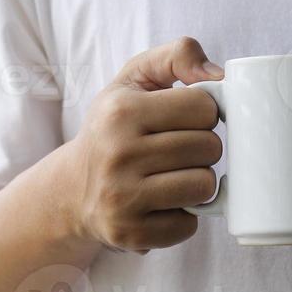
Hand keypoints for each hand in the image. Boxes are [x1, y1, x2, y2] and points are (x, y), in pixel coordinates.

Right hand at [61, 37, 224, 252]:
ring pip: (204, 186)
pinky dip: (184, 216)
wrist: (72, 189)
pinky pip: (189, 225)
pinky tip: (163, 204)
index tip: (184, 120)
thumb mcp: (133, 80)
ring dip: (197, 182)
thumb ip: (177, 56)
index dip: (203, 113)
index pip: (204, 107)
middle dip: (202, 148)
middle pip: (209, 147)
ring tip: (173, 176)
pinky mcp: (131, 234)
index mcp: (121, 111)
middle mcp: (118, 154)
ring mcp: (122, 198)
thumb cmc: (114, 129)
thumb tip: (219, 74)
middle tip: (178, 150)